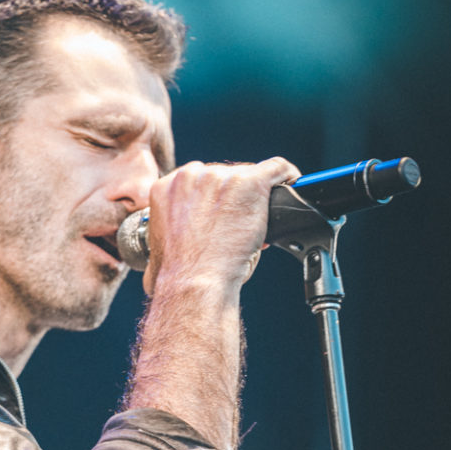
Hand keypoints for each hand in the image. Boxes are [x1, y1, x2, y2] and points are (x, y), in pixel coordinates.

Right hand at [143, 157, 299, 295]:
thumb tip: (165, 259)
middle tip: (241, 229)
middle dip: (234, 200)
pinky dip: (287, 177)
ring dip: (255, 199)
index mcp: (166, 187)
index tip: (222, 218)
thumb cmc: (179, 274)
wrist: (194, 281)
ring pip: (248, 176)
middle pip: (224, 177)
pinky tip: (291, 187)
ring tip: (257, 227)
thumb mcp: (159, 248)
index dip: (214, 200)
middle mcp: (191, 175)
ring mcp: (221, 176)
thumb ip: (167, 235)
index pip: (199, 182)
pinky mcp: (250, 182)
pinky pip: (277, 168)